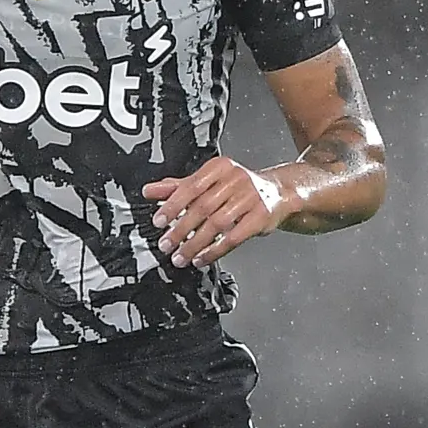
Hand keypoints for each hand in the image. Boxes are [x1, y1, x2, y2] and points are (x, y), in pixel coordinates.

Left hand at [142, 157, 285, 268]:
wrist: (277, 192)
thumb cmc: (238, 188)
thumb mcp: (208, 182)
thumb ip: (178, 187)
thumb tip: (149, 191)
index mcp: (219, 168)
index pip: (191, 186)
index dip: (173, 205)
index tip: (158, 221)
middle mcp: (235, 180)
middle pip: (202, 207)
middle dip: (180, 229)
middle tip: (166, 244)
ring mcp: (250, 198)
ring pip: (217, 224)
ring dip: (195, 244)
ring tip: (180, 257)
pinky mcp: (261, 216)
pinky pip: (234, 237)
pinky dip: (215, 251)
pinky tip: (201, 259)